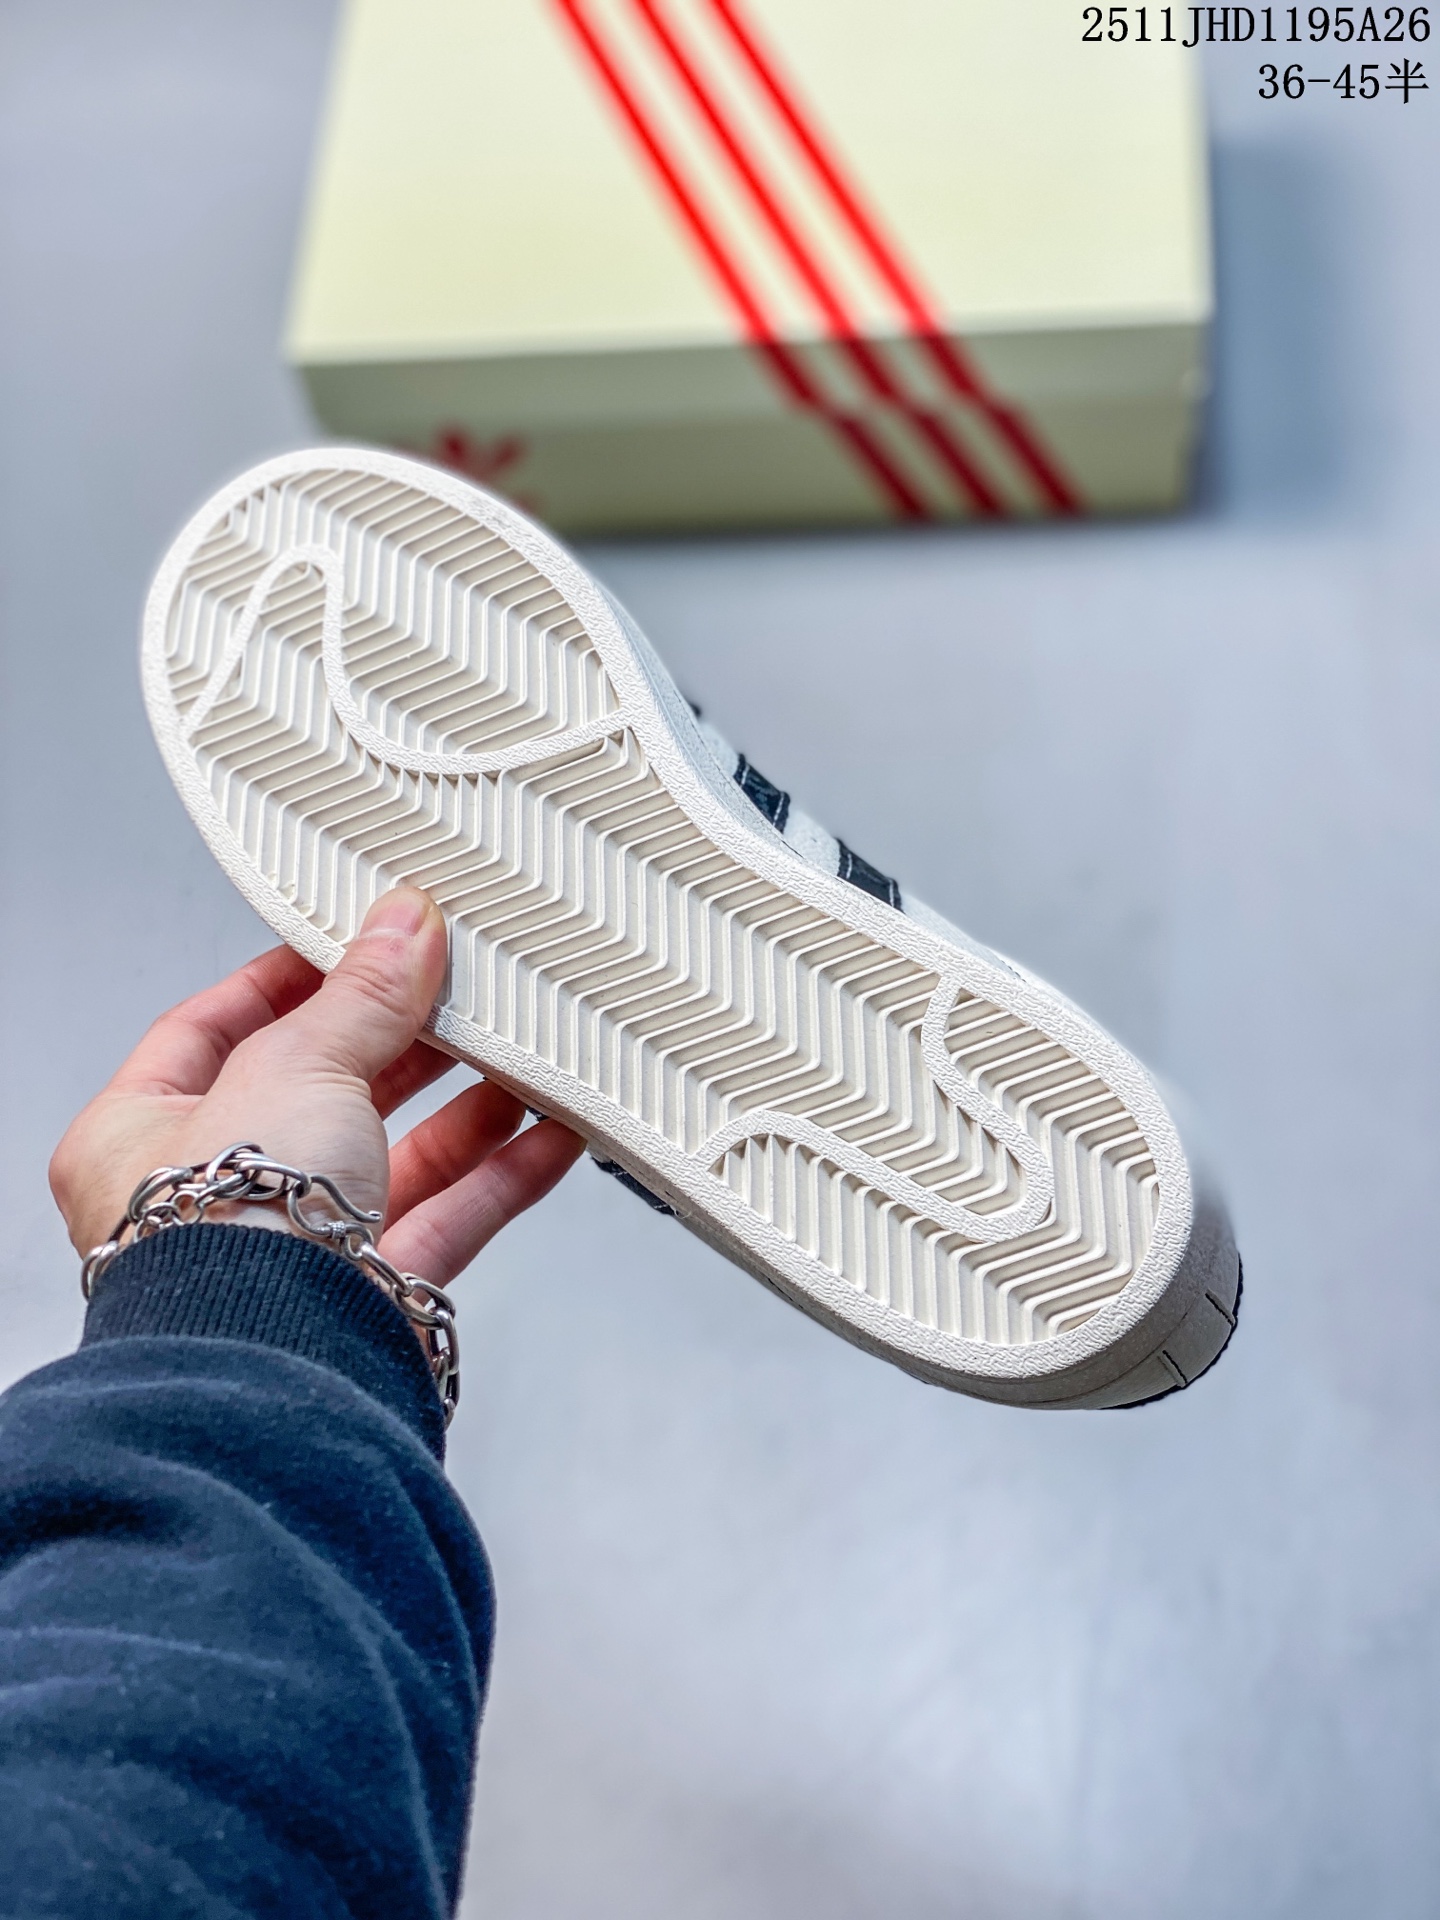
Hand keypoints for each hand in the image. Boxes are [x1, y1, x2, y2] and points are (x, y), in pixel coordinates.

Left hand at [50, 887, 585, 1285]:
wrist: (274, 1363)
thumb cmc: (223, 1234)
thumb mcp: (296, 1064)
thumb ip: (363, 994)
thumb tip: (403, 930)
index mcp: (139, 1134)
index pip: (212, 1029)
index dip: (287, 981)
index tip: (354, 946)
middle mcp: (210, 1198)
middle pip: (319, 1091)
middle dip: (397, 1042)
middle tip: (453, 992)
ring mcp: (294, 1251)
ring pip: (392, 1158)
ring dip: (463, 1106)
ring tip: (518, 1052)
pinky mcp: (368, 1297)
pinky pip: (446, 1219)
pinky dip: (501, 1175)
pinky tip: (548, 1133)